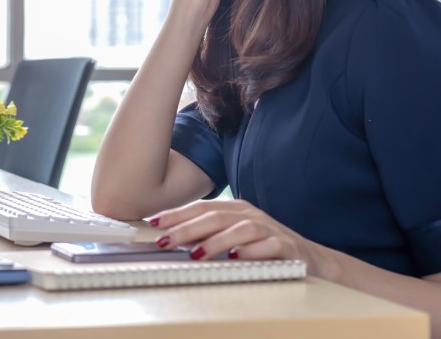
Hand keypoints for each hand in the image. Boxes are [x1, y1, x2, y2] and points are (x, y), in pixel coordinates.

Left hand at [149, 199, 323, 272]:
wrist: (313, 259)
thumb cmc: (267, 247)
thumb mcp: (235, 237)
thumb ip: (209, 235)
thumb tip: (174, 238)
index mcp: (236, 209)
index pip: (202, 208)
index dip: (177, 214)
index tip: (154, 222)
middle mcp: (251, 215)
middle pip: (216, 217)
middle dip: (187, 228)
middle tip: (165, 240)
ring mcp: (270, 229)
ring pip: (240, 230)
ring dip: (216, 242)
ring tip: (195, 253)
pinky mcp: (287, 247)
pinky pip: (268, 246)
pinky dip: (251, 251)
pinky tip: (236, 258)